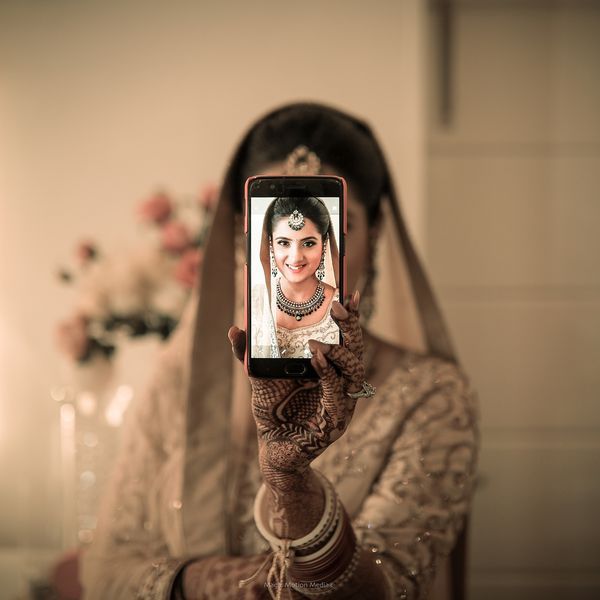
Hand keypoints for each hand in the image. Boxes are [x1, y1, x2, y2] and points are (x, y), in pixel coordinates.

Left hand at [228, 292, 364, 494]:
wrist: (273, 449)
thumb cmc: (273, 410)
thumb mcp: (259, 376)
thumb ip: (247, 354)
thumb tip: (235, 328)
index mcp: (329, 366)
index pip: (346, 337)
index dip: (351, 317)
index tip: (349, 293)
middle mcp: (341, 381)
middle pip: (356, 349)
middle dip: (351, 327)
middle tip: (338, 306)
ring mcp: (342, 401)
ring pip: (353, 370)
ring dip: (338, 352)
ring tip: (318, 342)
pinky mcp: (335, 421)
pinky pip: (338, 395)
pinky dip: (329, 376)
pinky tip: (317, 361)